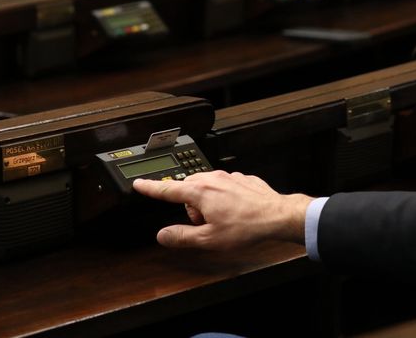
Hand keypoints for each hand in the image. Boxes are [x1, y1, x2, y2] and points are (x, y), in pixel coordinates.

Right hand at [133, 170, 312, 249]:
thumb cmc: (245, 227)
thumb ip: (182, 237)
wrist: (276, 216)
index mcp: (199, 191)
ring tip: (223, 219)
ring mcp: (228, 176)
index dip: (151, 188)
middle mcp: (212, 179)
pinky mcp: (242, 178)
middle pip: (188, 190)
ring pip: (206, 187)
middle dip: (191, 206)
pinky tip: (236, 211)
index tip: (138, 184)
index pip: (167, 189)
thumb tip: (163, 235)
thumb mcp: (209, 239)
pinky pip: (224, 187)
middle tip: (204, 224)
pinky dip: (224, 198)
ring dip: (207, 202)